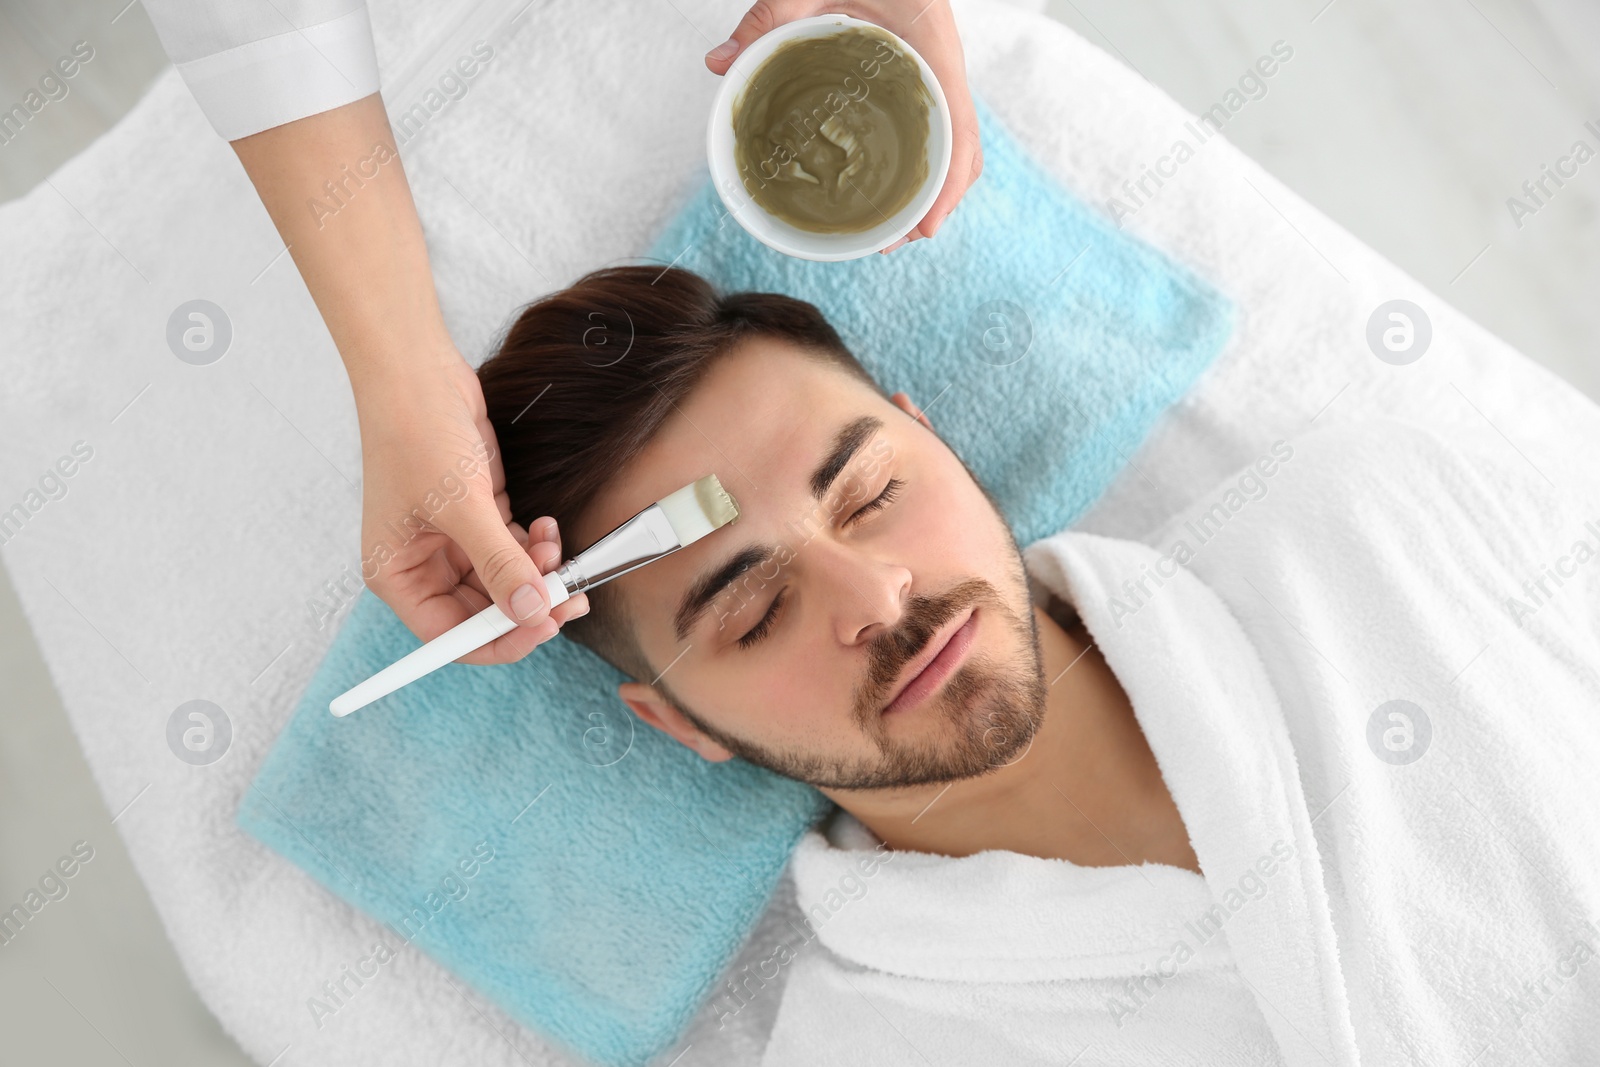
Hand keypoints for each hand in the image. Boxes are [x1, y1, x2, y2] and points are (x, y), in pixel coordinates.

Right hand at [351, 352, 589, 664]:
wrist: (418, 371)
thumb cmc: (416, 434)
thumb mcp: (462, 507)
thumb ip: (499, 565)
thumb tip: (530, 613)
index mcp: (399, 575)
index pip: (449, 637)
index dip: (498, 641)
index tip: (542, 628)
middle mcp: (423, 565)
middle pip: (483, 613)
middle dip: (527, 605)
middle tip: (570, 597)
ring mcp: (454, 541)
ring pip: (506, 581)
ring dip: (537, 572)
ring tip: (554, 548)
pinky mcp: (479, 516)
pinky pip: (514, 550)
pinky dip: (535, 546)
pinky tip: (546, 526)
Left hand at [704, 0, 982, 252]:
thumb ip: (768, 17)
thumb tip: (719, 63)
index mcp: (934, 47)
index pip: (960, 129)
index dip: (949, 186)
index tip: (926, 228)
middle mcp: (943, 65)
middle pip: (962, 149)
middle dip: (938, 201)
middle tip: (896, 240)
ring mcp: (936, 72)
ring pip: (954, 141)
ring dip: (933, 188)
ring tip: (896, 228)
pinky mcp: (922, 73)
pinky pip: (937, 124)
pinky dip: (925, 161)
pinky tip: (895, 184)